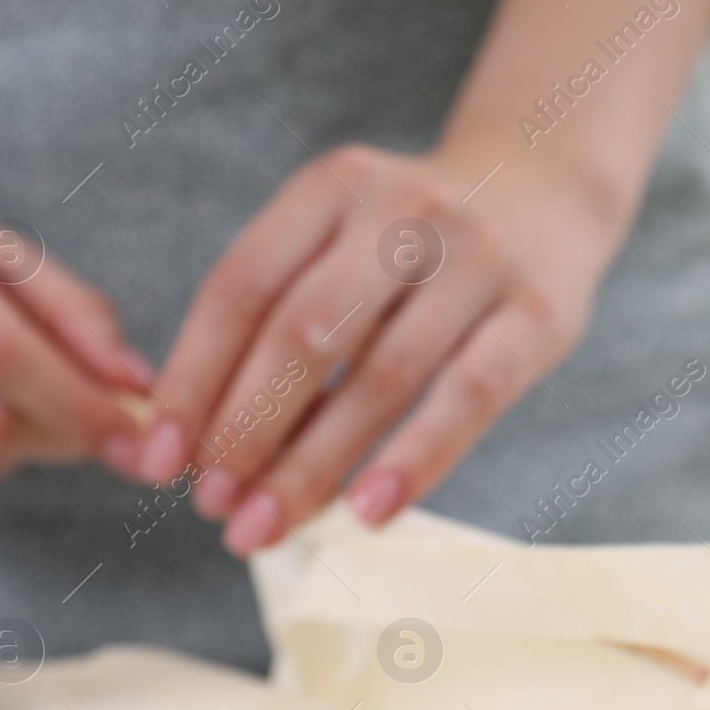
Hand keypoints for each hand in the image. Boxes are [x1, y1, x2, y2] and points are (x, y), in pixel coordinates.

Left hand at [140, 142, 619, 553]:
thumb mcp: (345, 235)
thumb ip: (282, 309)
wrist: (548, 190)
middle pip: (305, 333)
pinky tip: (368, 511)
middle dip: (246, 430)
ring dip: (314, 464)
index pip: (243, 287)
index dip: (194, 379)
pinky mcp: (538, 314)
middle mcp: (405, 211)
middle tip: (212, 505)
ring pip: (381, 376)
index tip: (161, 458)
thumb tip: (203, 441)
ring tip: (268, 524)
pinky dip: (414, 460)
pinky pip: (468, 398)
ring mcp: (478, 259)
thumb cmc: (419, 242)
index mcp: (335, 185)